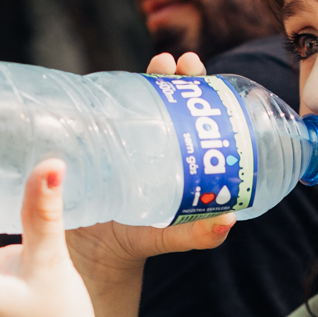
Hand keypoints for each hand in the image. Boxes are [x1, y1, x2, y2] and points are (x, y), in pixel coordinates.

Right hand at [64, 52, 237, 294]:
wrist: (88, 253)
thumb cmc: (135, 241)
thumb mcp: (170, 236)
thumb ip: (197, 234)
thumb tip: (229, 219)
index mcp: (175, 155)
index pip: (189, 116)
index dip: (197, 92)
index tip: (201, 74)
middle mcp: (149, 141)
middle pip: (164, 99)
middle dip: (173, 75)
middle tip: (178, 64)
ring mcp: (118, 139)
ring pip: (133, 99)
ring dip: (145, 76)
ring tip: (160, 64)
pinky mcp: (89, 142)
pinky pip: (96, 114)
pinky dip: (102, 95)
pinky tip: (105, 84)